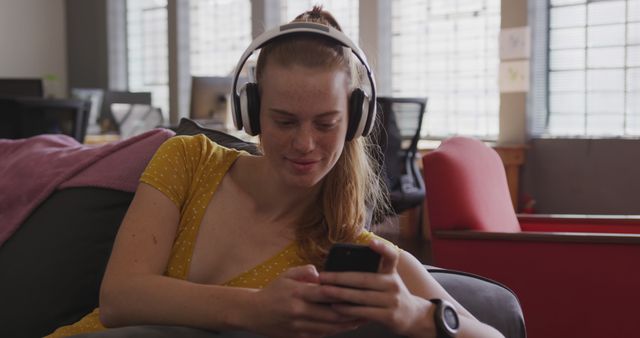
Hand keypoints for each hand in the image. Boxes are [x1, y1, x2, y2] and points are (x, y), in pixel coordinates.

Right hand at [246, 264, 362, 337]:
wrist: (253, 313)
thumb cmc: (273, 291)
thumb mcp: (286, 275)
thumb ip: (304, 271)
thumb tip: (320, 273)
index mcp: (297, 293)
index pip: (324, 293)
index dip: (343, 293)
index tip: (358, 291)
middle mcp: (299, 311)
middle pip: (331, 314)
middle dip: (351, 312)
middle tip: (368, 308)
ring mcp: (299, 326)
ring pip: (329, 327)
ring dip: (347, 324)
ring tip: (362, 318)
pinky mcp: (298, 336)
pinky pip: (321, 335)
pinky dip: (335, 331)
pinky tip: (346, 326)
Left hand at [318, 239, 434, 336]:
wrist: (414, 316)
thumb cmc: (391, 295)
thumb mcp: (388, 281)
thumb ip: (372, 274)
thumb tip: (342, 269)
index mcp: (391, 273)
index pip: (391, 256)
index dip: (382, 248)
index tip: (370, 242)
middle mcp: (393, 284)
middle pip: (364, 279)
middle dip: (340, 278)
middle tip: (323, 276)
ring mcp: (392, 301)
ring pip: (362, 296)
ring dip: (340, 294)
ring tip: (324, 291)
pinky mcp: (389, 316)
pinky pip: (364, 312)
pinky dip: (348, 310)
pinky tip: (336, 307)